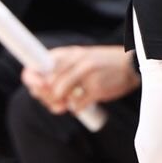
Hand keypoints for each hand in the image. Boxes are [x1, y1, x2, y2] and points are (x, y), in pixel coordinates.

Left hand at [23, 46, 137, 114]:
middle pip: (47, 83)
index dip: (31, 79)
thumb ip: (61, 70)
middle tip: (52, 103)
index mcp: (68, 53)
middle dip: (46, 97)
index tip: (34, 89)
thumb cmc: (101, 64)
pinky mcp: (96, 89)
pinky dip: (75, 109)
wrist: (130, 65)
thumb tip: (38, 89)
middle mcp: (75, 61)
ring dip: (58, 104)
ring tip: (63, 106)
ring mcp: (85, 75)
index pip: (39, 64)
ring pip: (58, 94)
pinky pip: (76, 104)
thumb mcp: (80, 58)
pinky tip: (78, 107)